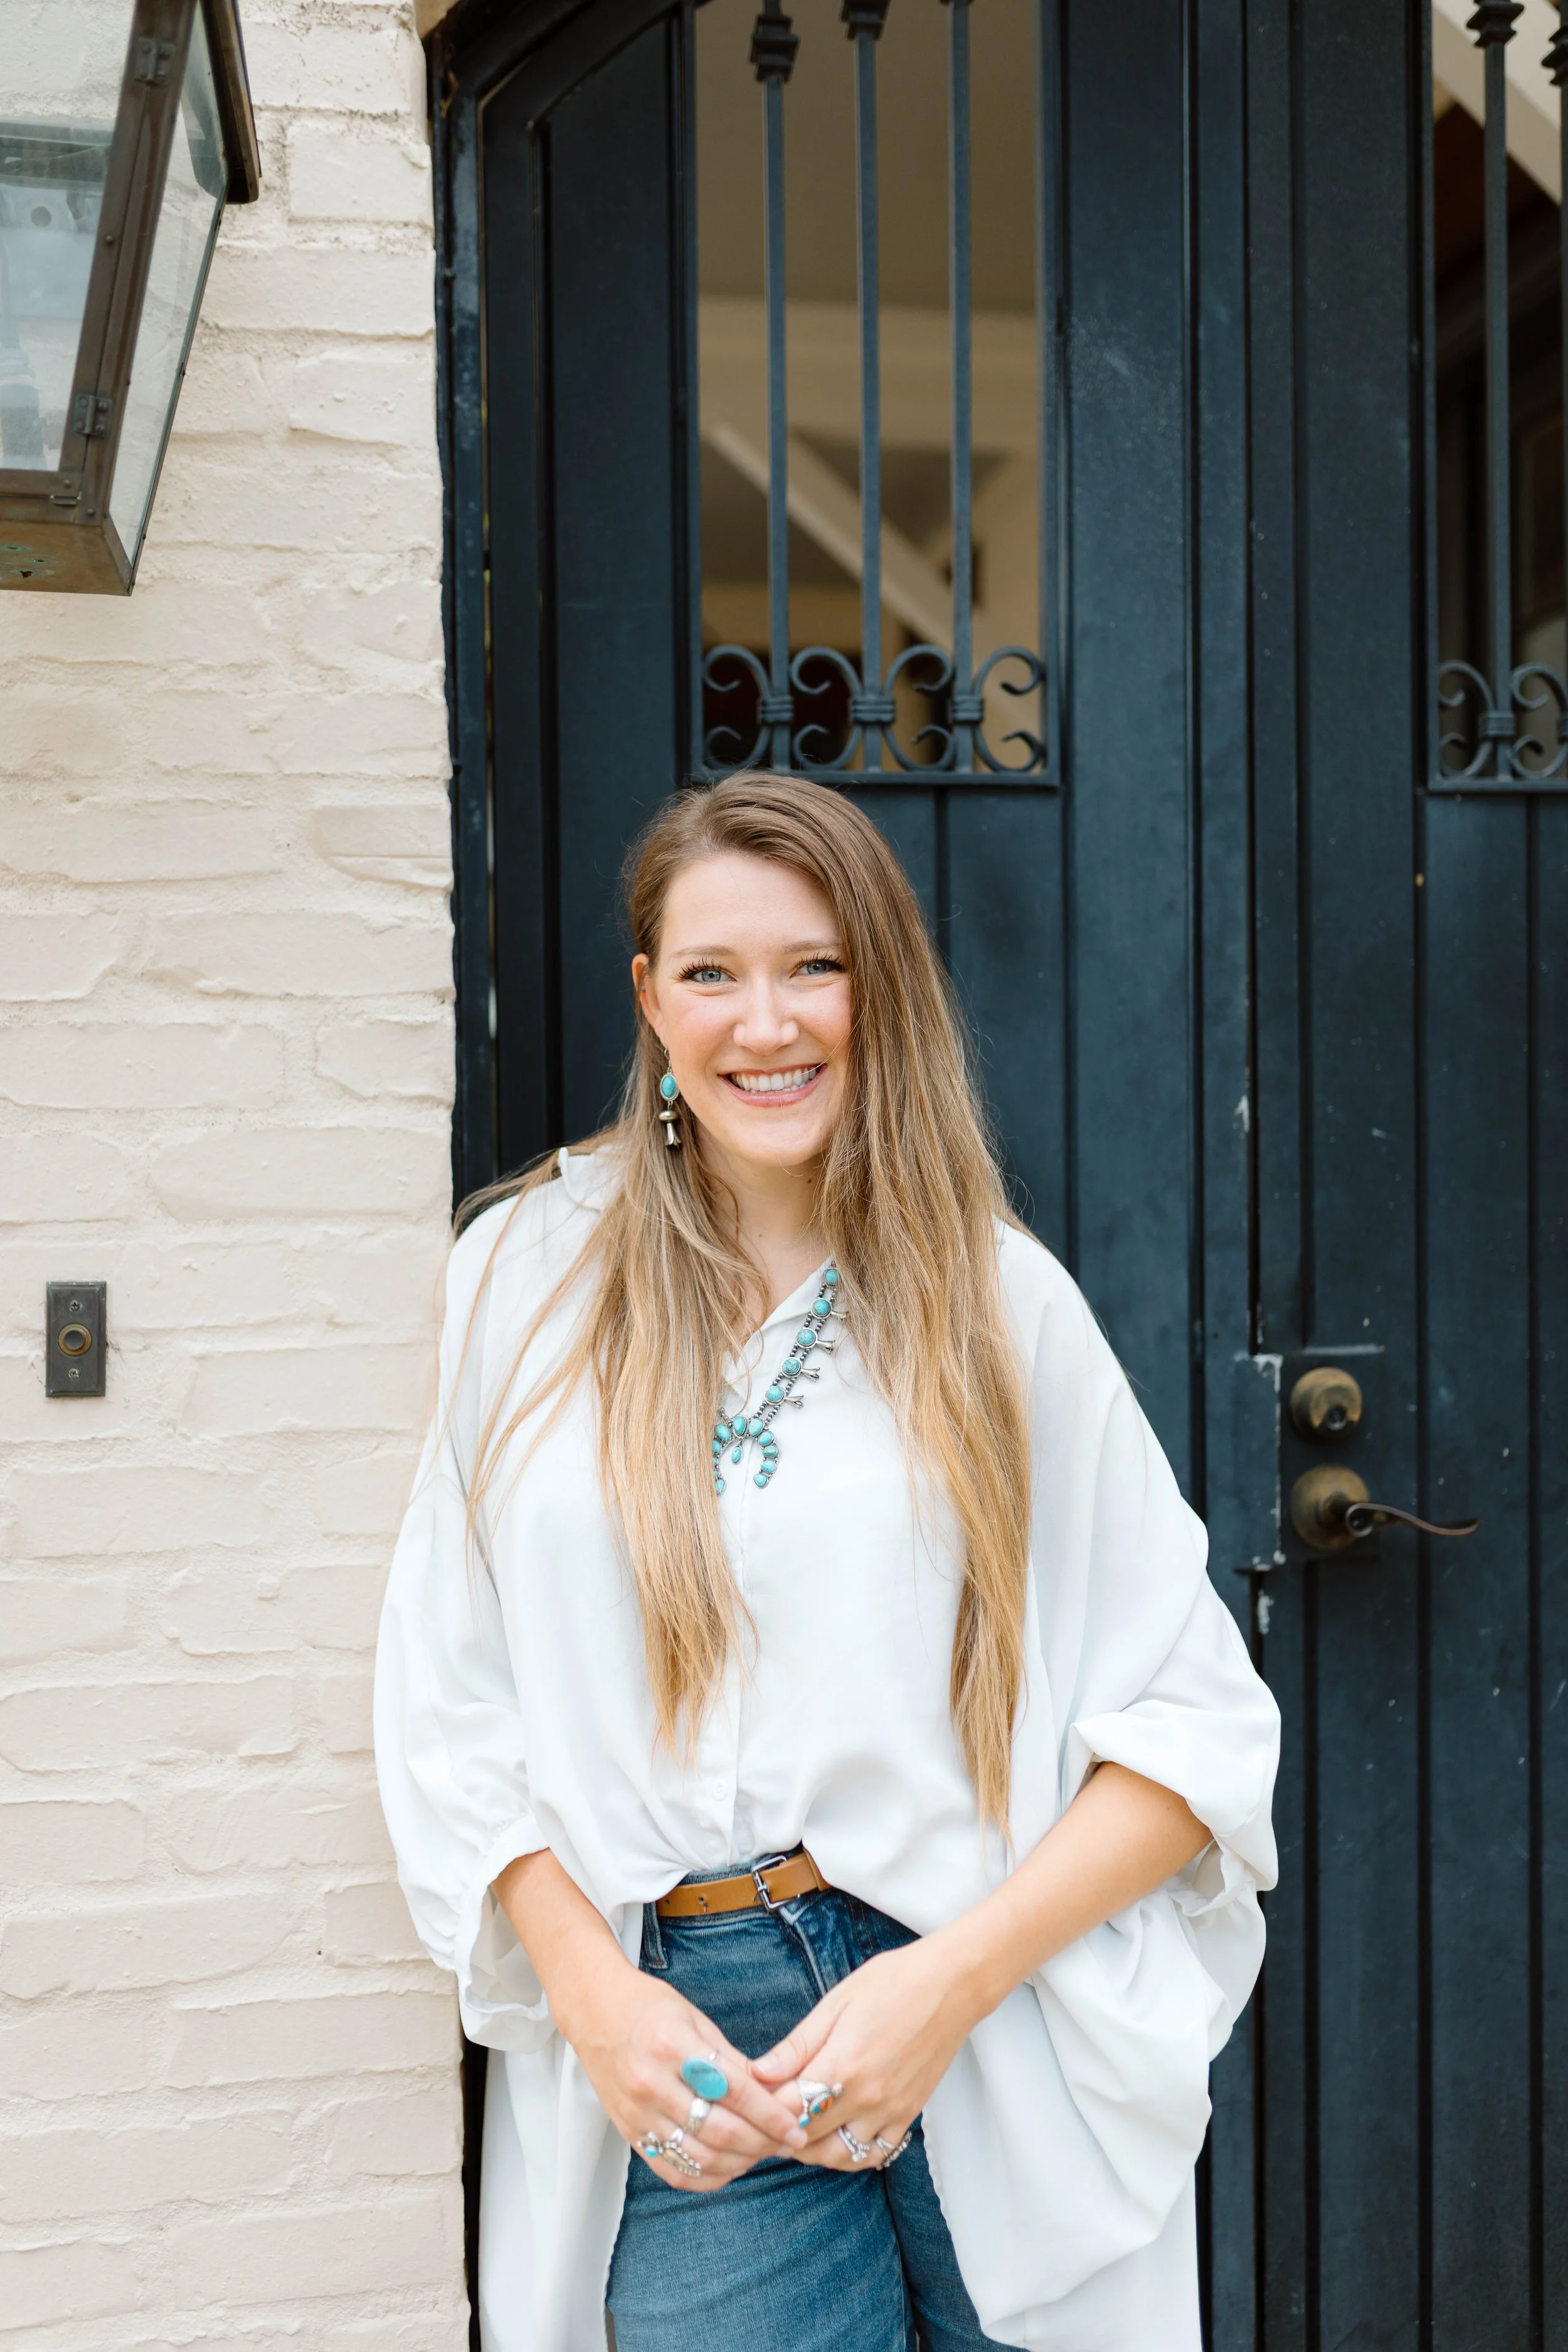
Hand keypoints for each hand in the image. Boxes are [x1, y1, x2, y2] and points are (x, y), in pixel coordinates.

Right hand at [563, 1965, 807, 2193]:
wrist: (594, 2011)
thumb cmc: (649, 2008)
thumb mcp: (695, 2019)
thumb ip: (731, 2058)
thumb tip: (773, 2091)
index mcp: (672, 2045)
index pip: (735, 2090)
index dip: (772, 2114)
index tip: (797, 2127)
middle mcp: (652, 2083)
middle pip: (720, 2130)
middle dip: (763, 2142)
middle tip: (788, 2142)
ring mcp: (638, 2113)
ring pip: (700, 2157)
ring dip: (740, 2162)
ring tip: (763, 2152)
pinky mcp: (629, 2133)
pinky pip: (673, 2171)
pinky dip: (707, 2177)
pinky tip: (729, 2166)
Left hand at [752, 1937, 974, 2170]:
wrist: (951, 1985)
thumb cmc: (892, 1983)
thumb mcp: (835, 2003)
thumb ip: (796, 2045)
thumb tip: (758, 2072)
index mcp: (842, 2066)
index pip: (785, 2108)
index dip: (758, 2109)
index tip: (744, 2102)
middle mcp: (866, 2098)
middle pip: (806, 2137)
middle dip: (777, 2132)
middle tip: (760, 2120)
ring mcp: (890, 2111)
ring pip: (838, 2156)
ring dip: (809, 2149)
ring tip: (793, 2129)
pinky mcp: (909, 2115)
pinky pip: (873, 2153)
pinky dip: (848, 2153)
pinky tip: (834, 2134)